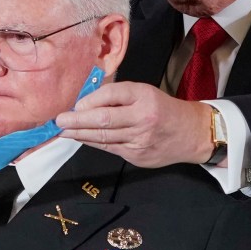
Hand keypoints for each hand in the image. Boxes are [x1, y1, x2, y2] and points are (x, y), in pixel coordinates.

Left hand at [56, 81, 216, 166]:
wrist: (191, 133)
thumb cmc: (162, 108)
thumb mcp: (144, 93)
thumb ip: (117, 96)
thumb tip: (85, 102)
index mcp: (144, 96)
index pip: (111, 95)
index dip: (90, 101)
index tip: (75, 105)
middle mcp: (142, 118)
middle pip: (104, 120)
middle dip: (78, 121)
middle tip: (59, 120)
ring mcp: (140, 140)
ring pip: (104, 137)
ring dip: (80, 134)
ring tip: (64, 131)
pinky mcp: (137, 156)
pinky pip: (110, 148)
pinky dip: (93, 142)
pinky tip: (81, 138)